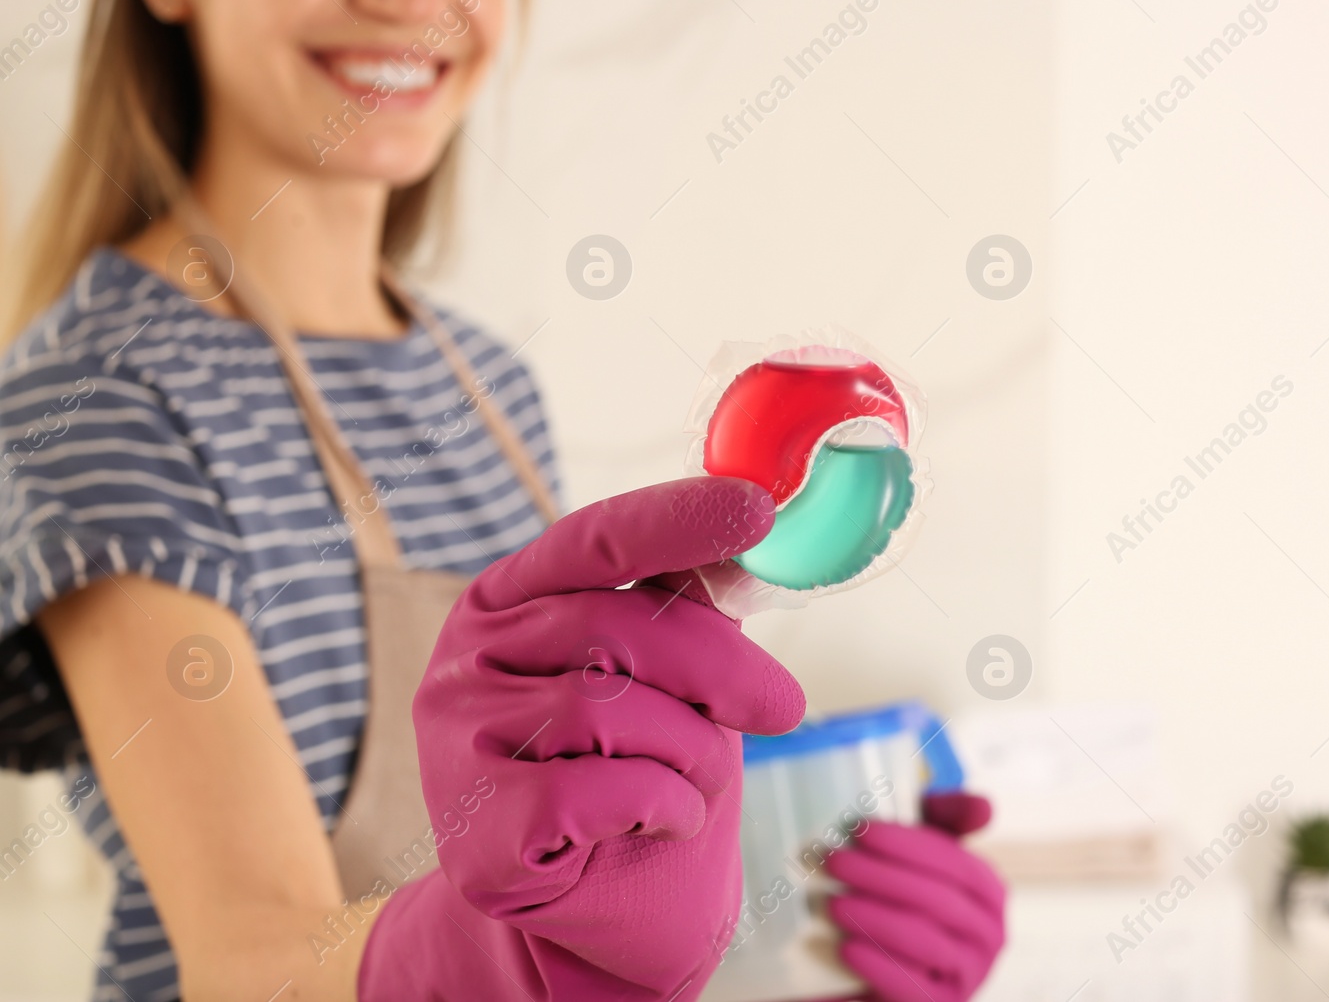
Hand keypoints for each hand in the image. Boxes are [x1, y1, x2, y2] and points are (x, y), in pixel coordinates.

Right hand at [360, 477, 805, 999]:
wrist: (592, 909)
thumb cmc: (633, 772)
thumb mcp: (667, 678)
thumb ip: (691, 605)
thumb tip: (755, 520)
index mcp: (512, 598)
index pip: (595, 539)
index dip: (674, 519)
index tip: (755, 510)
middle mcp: (468, 657)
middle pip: (613, 625)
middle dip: (718, 669)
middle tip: (783, 706)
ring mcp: (455, 741)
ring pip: (606, 709)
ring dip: (691, 751)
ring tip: (699, 781)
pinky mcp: (474, 829)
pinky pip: (594, 792)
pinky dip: (659, 806)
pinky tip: (663, 821)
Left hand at [825, 793, 1006, 1001]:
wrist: (883, 973)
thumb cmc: (903, 901)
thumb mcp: (921, 858)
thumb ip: (946, 821)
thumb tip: (984, 806)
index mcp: (988, 892)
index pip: (955, 863)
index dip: (908, 843)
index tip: (861, 829)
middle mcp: (990, 935)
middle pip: (938, 900)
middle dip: (882, 876)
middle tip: (834, 861)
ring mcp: (971, 975)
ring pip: (927, 941)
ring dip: (876, 918)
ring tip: (833, 903)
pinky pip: (914, 987)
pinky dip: (879, 966)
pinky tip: (845, 947)